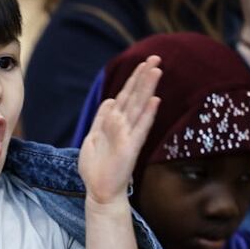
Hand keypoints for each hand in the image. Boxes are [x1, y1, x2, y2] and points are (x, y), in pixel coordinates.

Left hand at [79, 55, 160, 205]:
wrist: (99, 190)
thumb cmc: (97, 167)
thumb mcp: (93, 137)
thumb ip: (102, 119)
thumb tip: (109, 100)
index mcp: (114, 123)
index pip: (125, 96)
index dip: (133, 79)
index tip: (143, 62)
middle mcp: (124, 127)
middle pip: (134, 96)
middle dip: (144, 77)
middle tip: (156, 57)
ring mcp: (128, 136)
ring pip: (138, 107)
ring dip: (147, 89)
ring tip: (156, 70)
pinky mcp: (130, 148)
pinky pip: (140, 129)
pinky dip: (146, 115)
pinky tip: (154, 101)